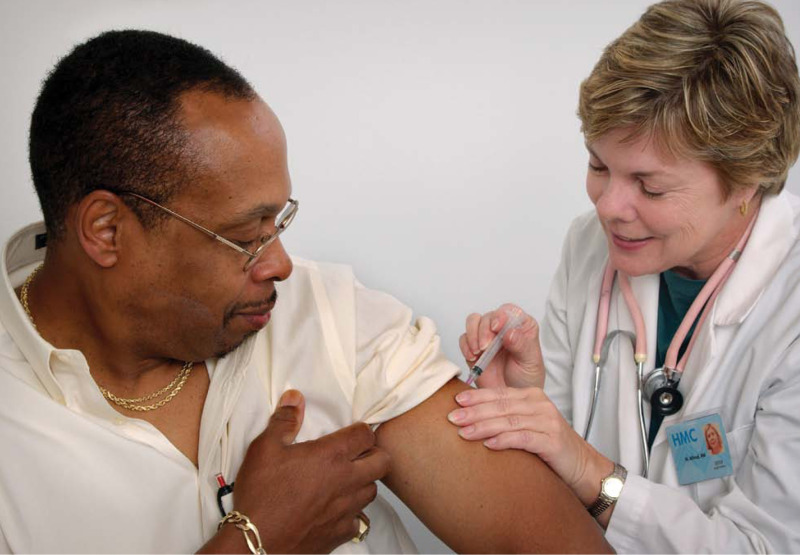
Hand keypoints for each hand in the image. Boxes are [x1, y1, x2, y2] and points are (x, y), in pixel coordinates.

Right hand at [203, 390, 389, 552]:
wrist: (255, 540)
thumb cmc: (260, 494)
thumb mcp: (264, 448)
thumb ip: (284, 420)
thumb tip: (295, 398)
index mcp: (331, 455)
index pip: (366, 434)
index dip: (360, 430)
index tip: (350, 433)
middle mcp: (346, 481)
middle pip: (383, 461)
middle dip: (374, 453)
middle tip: (357, 454)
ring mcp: (346, 509)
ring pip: (373, 491)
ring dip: (364, 482)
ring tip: (346, 480)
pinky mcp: (340, 533)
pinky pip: (359, 520)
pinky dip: (352, 514)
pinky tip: (336, 509)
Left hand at [448, 386, 612, 506]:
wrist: (580, 465)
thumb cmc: (548, 445)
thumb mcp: (526, 425)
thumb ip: (505, 417)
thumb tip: (470, 416)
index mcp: (532, 396)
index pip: (499, 393)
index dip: (476, 397)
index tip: (456, 401)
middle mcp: (540, 404)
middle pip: (501, 406)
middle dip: (475, 412)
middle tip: (453, 418)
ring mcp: (547, 421)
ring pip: (509, 421)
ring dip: (484, 427)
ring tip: (464, 433)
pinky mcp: (552, 441)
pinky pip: (523, 438)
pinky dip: (504, 440)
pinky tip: (489, 445)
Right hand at [459, 303, 544, 388]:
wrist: (511, 400)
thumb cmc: (526, 379)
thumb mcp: (530, 362)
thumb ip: (521, 345)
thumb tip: (510, 332)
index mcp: (522, 326)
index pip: (509, 311)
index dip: (501, 315)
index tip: (497, 327)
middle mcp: (503, 328)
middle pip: (489, 316)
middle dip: (484, 330)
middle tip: (485, 347)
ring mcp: (487, 337)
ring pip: (474, 321)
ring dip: (473, 334)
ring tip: (478, 352)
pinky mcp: (473, 347)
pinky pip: (464, 338)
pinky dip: (465, 346)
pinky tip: (472, 357)